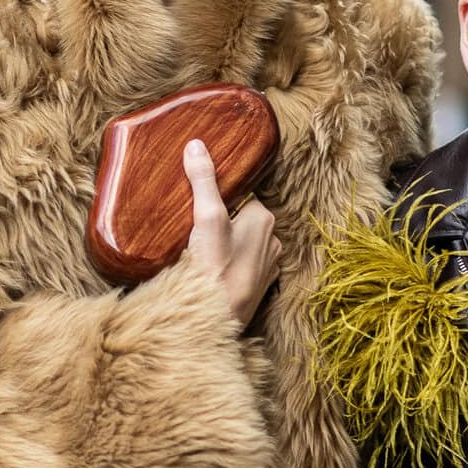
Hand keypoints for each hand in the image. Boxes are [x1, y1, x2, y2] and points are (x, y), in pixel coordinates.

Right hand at [183, 139, 281, 325]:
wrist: (215, 321)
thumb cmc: (215, 269)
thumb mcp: (207, 217)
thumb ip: (204, 180)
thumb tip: (196, 146)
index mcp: (264, 219)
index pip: (241, 194)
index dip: (219, 197)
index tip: (198, 202)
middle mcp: (272, 241)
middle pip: (242, 219)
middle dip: (222, 220)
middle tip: (194, 226)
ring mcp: (267, 266)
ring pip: (243, 243)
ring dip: (226, 244)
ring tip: (200, 249)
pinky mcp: (257, 287)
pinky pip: (243, 266)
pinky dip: (230, 264)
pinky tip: (211, 269)